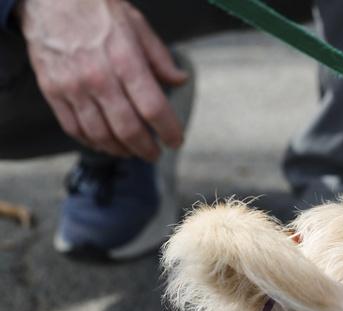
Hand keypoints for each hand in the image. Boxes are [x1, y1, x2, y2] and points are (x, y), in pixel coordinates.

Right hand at [17, 0, 188, 160]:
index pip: (153, 108)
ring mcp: (73, 86)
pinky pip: (73, 127)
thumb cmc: (96, 8)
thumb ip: (160, 58)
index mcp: (125, 60)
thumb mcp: (136, 25)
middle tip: (155, 154)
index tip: (176, 141)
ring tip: (132, 151)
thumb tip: (180, 81)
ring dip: (121, 150)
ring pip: (100, 134)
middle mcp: (98, 77)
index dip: (169, 131)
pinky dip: (92, 142)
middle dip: (147, 149)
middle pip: (128, 129)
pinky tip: (105, 144)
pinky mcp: (52, 90)